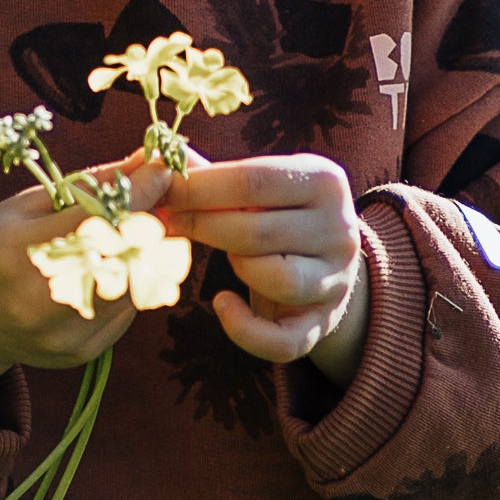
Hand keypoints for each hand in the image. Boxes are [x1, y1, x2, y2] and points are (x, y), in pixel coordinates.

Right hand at [0, 172, 170, 407]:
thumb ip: (87, 185)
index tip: (161, 172)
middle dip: (147, 225)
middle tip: (156, 205)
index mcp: (16, 251)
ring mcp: (60, 333)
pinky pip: (127, 312)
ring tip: (134, 236)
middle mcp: (37, 300)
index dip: (138, 193)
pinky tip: (115, 272)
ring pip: (132, 285)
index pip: (94, 219)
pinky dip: (131, 285)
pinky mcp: (81, 353)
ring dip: (144, 255)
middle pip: (120, 255)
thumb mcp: (27, 206)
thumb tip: (145, 164)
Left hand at [156, 154, 370, 377]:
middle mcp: (340, 229)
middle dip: (200, 226)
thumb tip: (160, 159)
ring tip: (227, 257)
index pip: (252, 181)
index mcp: (324, 181)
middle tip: (164, 223)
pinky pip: (283, 340)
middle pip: (256, 231)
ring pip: (276, 278)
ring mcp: (336, 280)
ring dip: (237, 267)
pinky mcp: (323, 323)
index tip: (161, 191)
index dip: (198, 188)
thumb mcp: (259, 188)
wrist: (324, 266)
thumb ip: (214, 176)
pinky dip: (244, 329)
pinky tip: (223, 305)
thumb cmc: (277, 217)